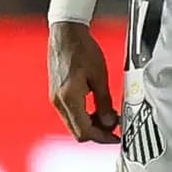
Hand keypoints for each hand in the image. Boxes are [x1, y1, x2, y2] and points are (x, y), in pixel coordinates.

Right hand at [47, 22, 118, 143]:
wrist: (65, 33)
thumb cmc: (82, 49)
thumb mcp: (99, 76)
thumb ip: (104, 102)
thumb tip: (109, 122)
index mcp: (69, 98)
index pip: (84, 132)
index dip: (102, 137)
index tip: (116, 137)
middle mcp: (58, 102)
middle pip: (77, 132)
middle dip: (97, 132)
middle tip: (115, 126)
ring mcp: (55, 99)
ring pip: (73, 124)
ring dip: (91, 124)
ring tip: (108, 114)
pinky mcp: (56, 94)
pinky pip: (70, 114)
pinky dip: (83, 115)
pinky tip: (95, 107)